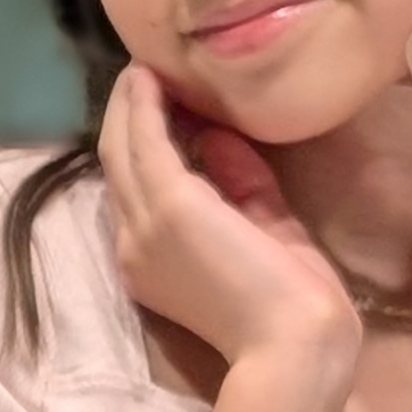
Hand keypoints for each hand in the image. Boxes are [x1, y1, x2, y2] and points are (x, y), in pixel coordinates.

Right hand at [97, 63, 360, 381]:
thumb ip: (239, 184)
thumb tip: (217, 137)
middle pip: (118, 165)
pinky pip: (146, 143)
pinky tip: (149, 79)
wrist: (293, 343)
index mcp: (151, 259)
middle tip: (141, 75)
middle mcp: (132, 242)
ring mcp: (145, 224)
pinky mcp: (170, 204)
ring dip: (131, 104)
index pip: (136, 190)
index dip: (140, 145)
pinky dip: (145, 108)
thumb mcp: (264, 229)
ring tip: (141, 69)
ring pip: (123, 149)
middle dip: (126, 117)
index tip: (157, 106)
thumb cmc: (288, 301)